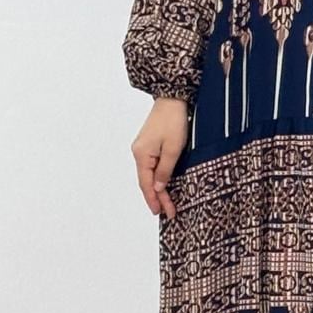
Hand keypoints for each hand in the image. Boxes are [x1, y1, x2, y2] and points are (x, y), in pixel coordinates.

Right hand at [131, 97, 187, 219]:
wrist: (172, 99)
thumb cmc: (174, 121)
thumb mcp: (174, 149)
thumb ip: (166, 170)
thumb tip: (158, 187)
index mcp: (142, 155)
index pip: (146, 184)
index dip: (154, 199)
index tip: (160, 213)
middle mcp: (139, 152)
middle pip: (147, 181)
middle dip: (158, 198)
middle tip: (168, 213)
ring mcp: (143, 148)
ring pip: (150, 174)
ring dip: (159, 189)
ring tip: (167, 204)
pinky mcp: (150, 144)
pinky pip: (152, 166)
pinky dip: (158, 177)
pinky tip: (164, 185)